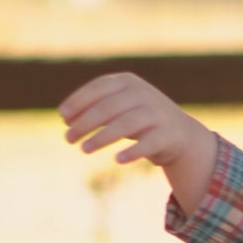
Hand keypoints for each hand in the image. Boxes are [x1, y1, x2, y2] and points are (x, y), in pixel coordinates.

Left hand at [59, 73, 216, 211]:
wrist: (179, 133)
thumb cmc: (138, 119)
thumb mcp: (118, 106)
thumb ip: (94, 107)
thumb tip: (65, 118)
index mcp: (128, 82)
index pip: (99, 88)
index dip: (78, 101)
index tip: (63, 118)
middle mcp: (143, 93)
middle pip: (108, 107)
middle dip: (85, 123)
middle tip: (68, 139)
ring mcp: (157, 113)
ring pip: (126, 124)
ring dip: (102, 137)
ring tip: (84, 149)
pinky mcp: (168, 134)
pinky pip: (148, 143)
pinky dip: (133, 152)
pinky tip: (117, 160)